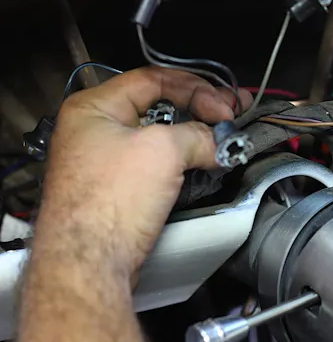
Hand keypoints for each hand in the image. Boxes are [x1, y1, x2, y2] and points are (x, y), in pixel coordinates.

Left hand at [34, 67, 251, 277]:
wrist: (89, 263)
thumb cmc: (109, 202)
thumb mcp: (163, 149)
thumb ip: (198, 134)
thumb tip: (217, 140)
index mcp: (94, 107)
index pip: (154, 79)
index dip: (195, 88)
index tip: (223, 108)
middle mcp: (96, 130)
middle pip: (160, 107)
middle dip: (200, 111)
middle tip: (231, 116)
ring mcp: (107, 161)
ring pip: (161, 138)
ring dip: (195, 137)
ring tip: (224, 140)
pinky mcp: (119, 189)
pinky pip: (157, 165)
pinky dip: (183, 161)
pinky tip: (206, 163)